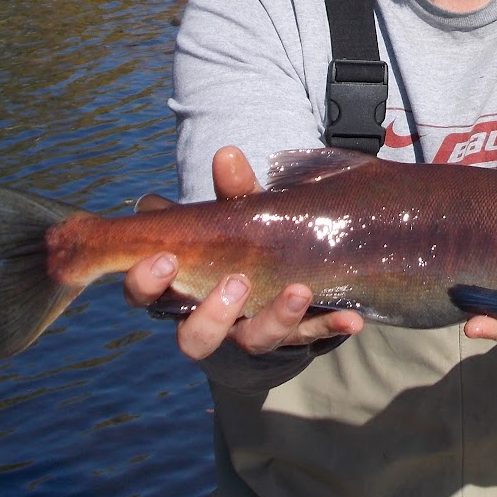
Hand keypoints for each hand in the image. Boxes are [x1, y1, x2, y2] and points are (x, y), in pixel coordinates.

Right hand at [122, 146, 363, 358]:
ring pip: (254, 341)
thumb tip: (228, 155)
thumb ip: (232, 193)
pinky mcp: (293, 338)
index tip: (164, 259)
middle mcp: (210, 321)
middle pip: (195, 337)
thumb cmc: (240, 247)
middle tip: (236, 283)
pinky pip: (312, 338)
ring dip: (276, 319)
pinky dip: (330, 326)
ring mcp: (252, 335)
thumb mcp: (234, 218)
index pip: (145, 294)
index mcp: (179, 289)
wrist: (273, 293)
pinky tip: (351, 318)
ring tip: (299, 291)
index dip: (146, 281)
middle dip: (213, 314)